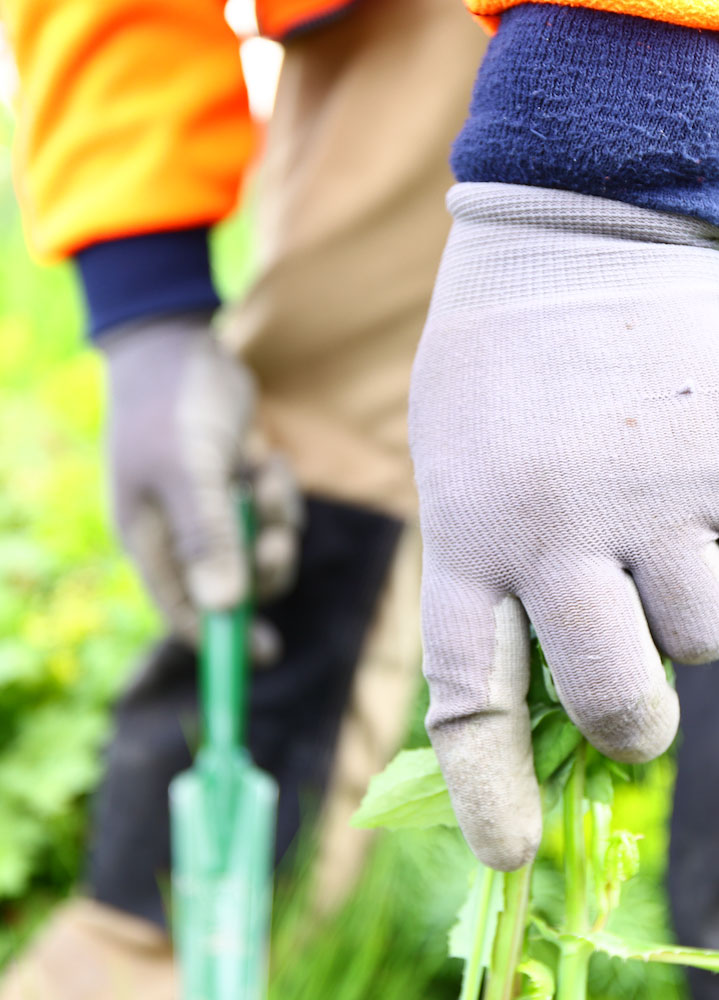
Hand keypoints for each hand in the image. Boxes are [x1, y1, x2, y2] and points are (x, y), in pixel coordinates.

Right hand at [100, 314, 301, 659]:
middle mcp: (179, 534)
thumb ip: (207, 535)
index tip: (265, 656)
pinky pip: (274, 514)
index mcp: (150, 540)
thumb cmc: (173, 406)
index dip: (222, 641)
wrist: (180, 345)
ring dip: (276, 522)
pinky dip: (279, 494)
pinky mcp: (236, 489)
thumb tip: (225, 604)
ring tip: (264, 477)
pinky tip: (265, 459)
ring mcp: (209, 512)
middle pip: (236, 587)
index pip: (184, 612)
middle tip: (276, 538)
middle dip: (265, 567)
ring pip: (263, 550)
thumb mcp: (190, 471)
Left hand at [410, 183, 718, 868]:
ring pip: (709, 638)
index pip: (474, 700)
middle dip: (636, 724)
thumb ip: (503, 571)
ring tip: (673, 537)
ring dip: (696, 611)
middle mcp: (562, 535)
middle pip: (619, 702)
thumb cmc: (504, 365)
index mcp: (473, 537)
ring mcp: (659, 500)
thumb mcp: (460, 469)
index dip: (492, 793)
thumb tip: (564, 681)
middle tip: (639, 702)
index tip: (512, 856)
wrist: (576, 233)